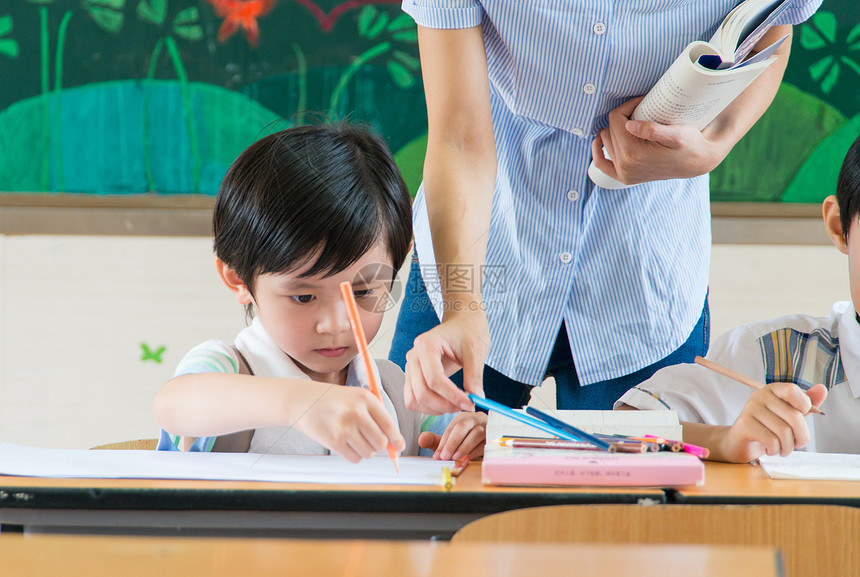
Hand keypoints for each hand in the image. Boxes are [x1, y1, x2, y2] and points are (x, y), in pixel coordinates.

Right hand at [294, 386, 405, 462]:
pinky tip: (345, 444)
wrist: (301, 400)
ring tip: (353, 439)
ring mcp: (344, 427)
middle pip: (381, 442)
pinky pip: (355, 458)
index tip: (399, 446)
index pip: (388, 424)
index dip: (396, 439)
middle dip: (378, 445)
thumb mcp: (355, 398)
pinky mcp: (333, 441)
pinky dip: (353, 455)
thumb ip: (375, 416)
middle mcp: (356, 411)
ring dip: (364, 451)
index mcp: (365, 398)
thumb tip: (394, 443)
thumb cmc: (332, 401)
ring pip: (369, 453)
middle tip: (369, 440)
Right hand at [404, 311, 489, 413]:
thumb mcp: (476, 352)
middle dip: (444, 405)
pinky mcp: (413, 376)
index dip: (452, 396)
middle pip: (422, 392)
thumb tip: (476, 400)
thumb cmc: (469, 331)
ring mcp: (410, 367)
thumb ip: (474, 376)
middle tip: (466, 406)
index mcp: (426, 345)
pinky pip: (413, 399)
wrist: (462, 322)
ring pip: (414, 400)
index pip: (434, 379)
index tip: (470, 404)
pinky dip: (428, 407)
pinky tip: (446, 404)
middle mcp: (413, 356)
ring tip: (456, 405)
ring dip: (435, 409)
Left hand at [418, 411, 486, 460]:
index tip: (437, 456)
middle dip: (452, 442)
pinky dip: (476, 451)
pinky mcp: (497, 437)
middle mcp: (476, 419)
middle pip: (463, 425)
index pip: (451, 427)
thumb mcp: (451, 444)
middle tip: (444, 457)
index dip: (443, 442)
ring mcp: (488, 427)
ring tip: (455, 458)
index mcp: (464, 417)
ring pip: (476, 433)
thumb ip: (436, 442)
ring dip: (464, 447)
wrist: (490, 449)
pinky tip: (468, 459)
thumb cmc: (468, 445)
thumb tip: (421, 439)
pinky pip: (487, 442)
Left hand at [591, 97, 729, 185]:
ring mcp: (623, 173)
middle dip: (622, 117)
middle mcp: (625, 166)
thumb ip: (653, 129)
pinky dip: (598, 150)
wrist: (696, 162)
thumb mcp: (677, 134)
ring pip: (604, 140)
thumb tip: (629, 125)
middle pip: (609, 129)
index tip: (642, 102)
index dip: (628, 106)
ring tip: (631, 124)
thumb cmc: (689, 144)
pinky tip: (601, 140)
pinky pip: (600, 163)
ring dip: (614, 130)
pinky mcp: (624, 177)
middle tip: (640, 112)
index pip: (616, 119)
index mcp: (633, 154)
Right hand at [719, 382, 826, 462]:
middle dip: (801, 437)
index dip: (803, 407)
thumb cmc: (768, 428)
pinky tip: (770, 449)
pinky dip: (775, 450)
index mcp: (772, 390)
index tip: (799, 418)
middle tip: (796, 444)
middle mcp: (759, 395)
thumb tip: (822, 389)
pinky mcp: (744, 425)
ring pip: (784, 431)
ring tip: (782, 449)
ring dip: (788, 447)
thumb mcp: (788, 415)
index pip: (793, 390)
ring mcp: (750, 409)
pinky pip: (771, 440)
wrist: (740, 442)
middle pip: (794, 416)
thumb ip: (806, 403)